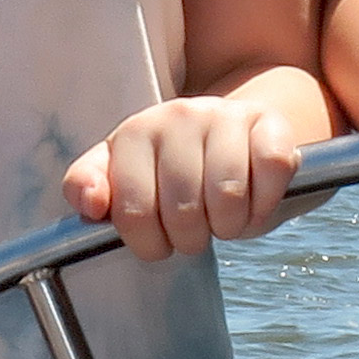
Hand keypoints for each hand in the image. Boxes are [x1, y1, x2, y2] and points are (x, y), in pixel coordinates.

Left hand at [68, 91, 302, 259]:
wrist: (237, 133)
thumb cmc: (174, 169)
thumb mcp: (124, 177)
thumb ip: (88, 187)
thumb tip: (91, 204)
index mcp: (134, 134)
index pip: (133, 212)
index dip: (149, 243)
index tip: (158, 241)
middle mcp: (177, 115)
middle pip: (183, 210)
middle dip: (191, 239)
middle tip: (195, 232)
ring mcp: (225, 115)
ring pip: (228, 196)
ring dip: (230, 226)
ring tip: (224, 220)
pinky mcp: (269, 123)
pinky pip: (270, 173)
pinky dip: (265, 204)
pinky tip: (255, 203)